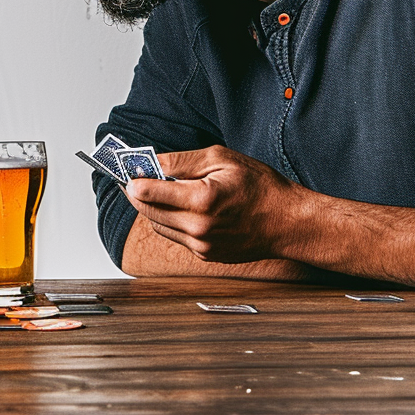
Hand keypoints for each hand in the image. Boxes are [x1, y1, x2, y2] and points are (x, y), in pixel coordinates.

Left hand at [124, 145, 305, 263]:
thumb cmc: (261, 187)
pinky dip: (169, 219)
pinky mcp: (206, 255)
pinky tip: (177, 204)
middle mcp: (198, 228)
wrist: (290, 223)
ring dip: (150, 207)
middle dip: (135, 193)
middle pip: (147, 211)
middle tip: (132, 176)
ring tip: (153, 188)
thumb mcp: (221, 159)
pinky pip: (175, 235)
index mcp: (201, 200)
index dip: (131, 179)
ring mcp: (202, 245)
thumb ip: (181, 162)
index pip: (148, 192)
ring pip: (158, 224)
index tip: (124, 170)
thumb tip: (152, 162)